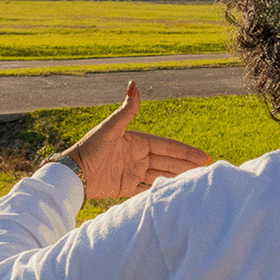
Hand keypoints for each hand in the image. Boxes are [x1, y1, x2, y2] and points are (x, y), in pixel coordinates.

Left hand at [64, 81, 211, 199]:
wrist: (72, 174)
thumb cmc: (89, 148)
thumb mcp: (110, 128)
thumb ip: (126, 110)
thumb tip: (134, 85)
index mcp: (138, 142)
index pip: (168, 147)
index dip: (186, 152)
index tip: (204, 158)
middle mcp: (139, 157)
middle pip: (169, 162)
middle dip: (187, 166)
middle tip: (207, 172)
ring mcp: (133, 172)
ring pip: (162, 175)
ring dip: (178, 178)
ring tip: (196, 183)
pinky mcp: (126, 187)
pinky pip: (148, 190)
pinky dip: (161, 191)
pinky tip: (175, 194)